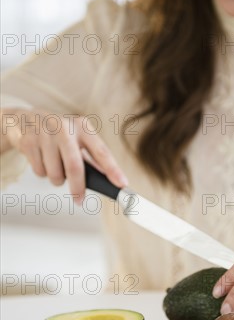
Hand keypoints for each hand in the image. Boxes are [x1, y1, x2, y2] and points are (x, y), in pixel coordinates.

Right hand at [1, 108, 127, 203]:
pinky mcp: (28, 141)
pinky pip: (39, 171)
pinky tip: (42, 160)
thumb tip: (108, 180)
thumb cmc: (59, 134)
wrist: (24, 119)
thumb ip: (92, 158)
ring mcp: (45, 134)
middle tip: (79, 199)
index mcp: (83, 127)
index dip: (113, 170)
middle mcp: (65, 128)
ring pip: (55, 173)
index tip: (122, 184)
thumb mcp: (78, 138)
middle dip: (78, 187)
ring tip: (56, 168)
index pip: (101, 152)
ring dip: (57, 179)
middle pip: (75, 166)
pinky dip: (42, 173)